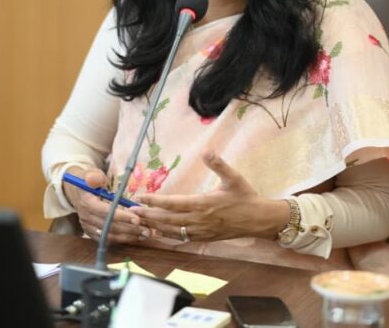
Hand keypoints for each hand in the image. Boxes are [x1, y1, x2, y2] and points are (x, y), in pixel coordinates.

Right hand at [61, 166, 151, 244]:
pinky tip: (136, 237)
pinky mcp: (92, 233)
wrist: (77, 192)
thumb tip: (100, 180)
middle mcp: (86, 217)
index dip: (122, 216)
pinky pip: (108, 240)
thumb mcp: (90, 174)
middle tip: (147, 229)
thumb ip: (95, 176)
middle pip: (109, 227)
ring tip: (145, 234)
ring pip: (109, 236)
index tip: (137, 219)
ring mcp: (88, 227)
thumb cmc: (89, 181)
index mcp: (87, 202)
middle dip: (129, 229)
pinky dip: (122, 240)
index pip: (105, 212)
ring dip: (128, 237)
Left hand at [130, 151, 288, 242]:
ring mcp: (200, 231)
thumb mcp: (234, 178)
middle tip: (130, 212)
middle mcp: (199, 220)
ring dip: (154, 226)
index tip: (140, 197)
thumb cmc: (245, 197)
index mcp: (203, 204)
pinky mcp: (203, 238)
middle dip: (147, 216)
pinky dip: (166, 235)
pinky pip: (180, 238)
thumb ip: (219, 164)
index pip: (172, 204)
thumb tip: (207, 151)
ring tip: (138, 222)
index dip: (154, 201)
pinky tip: (157, 232)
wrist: (258, 220)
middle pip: (167, 220)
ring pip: (171, 231)